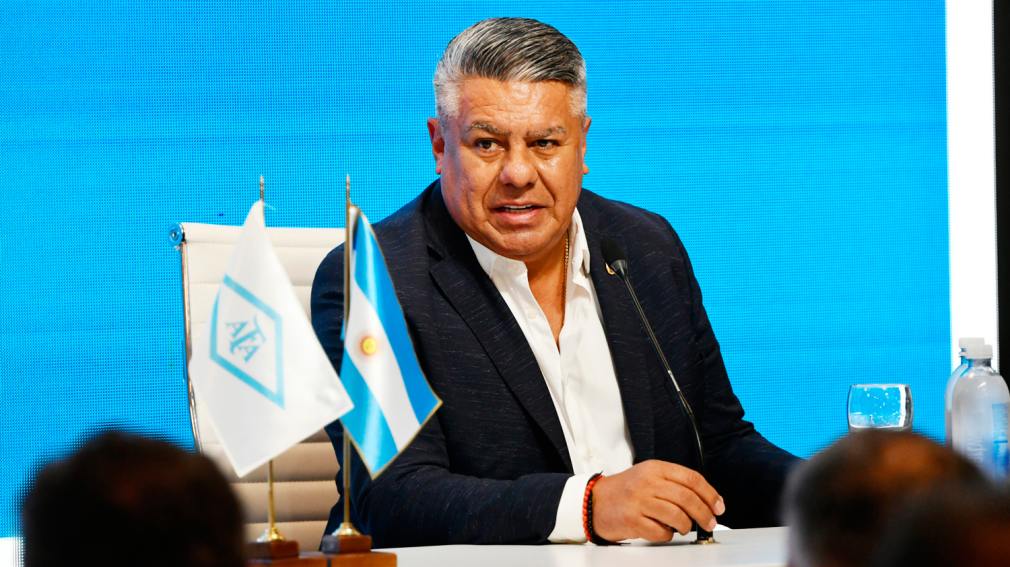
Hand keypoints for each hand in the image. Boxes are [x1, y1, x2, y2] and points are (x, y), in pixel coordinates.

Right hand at [591, 460, 724, 541]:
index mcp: (655, 468)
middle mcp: (648, 482)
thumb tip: (705, 500)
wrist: (595, 501)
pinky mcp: (632, 520)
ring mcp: (639, 500)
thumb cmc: (626, 491)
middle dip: (704, 513)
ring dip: (686, 526)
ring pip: (677, 515)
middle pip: (687, 498)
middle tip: (709, 523)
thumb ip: (673, 483)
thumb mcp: (648, 476)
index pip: (691, 478)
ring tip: (684, 527)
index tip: (718, 506)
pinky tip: (664, 531)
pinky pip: (660, 531)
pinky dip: (667, 535)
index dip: (710, 494)